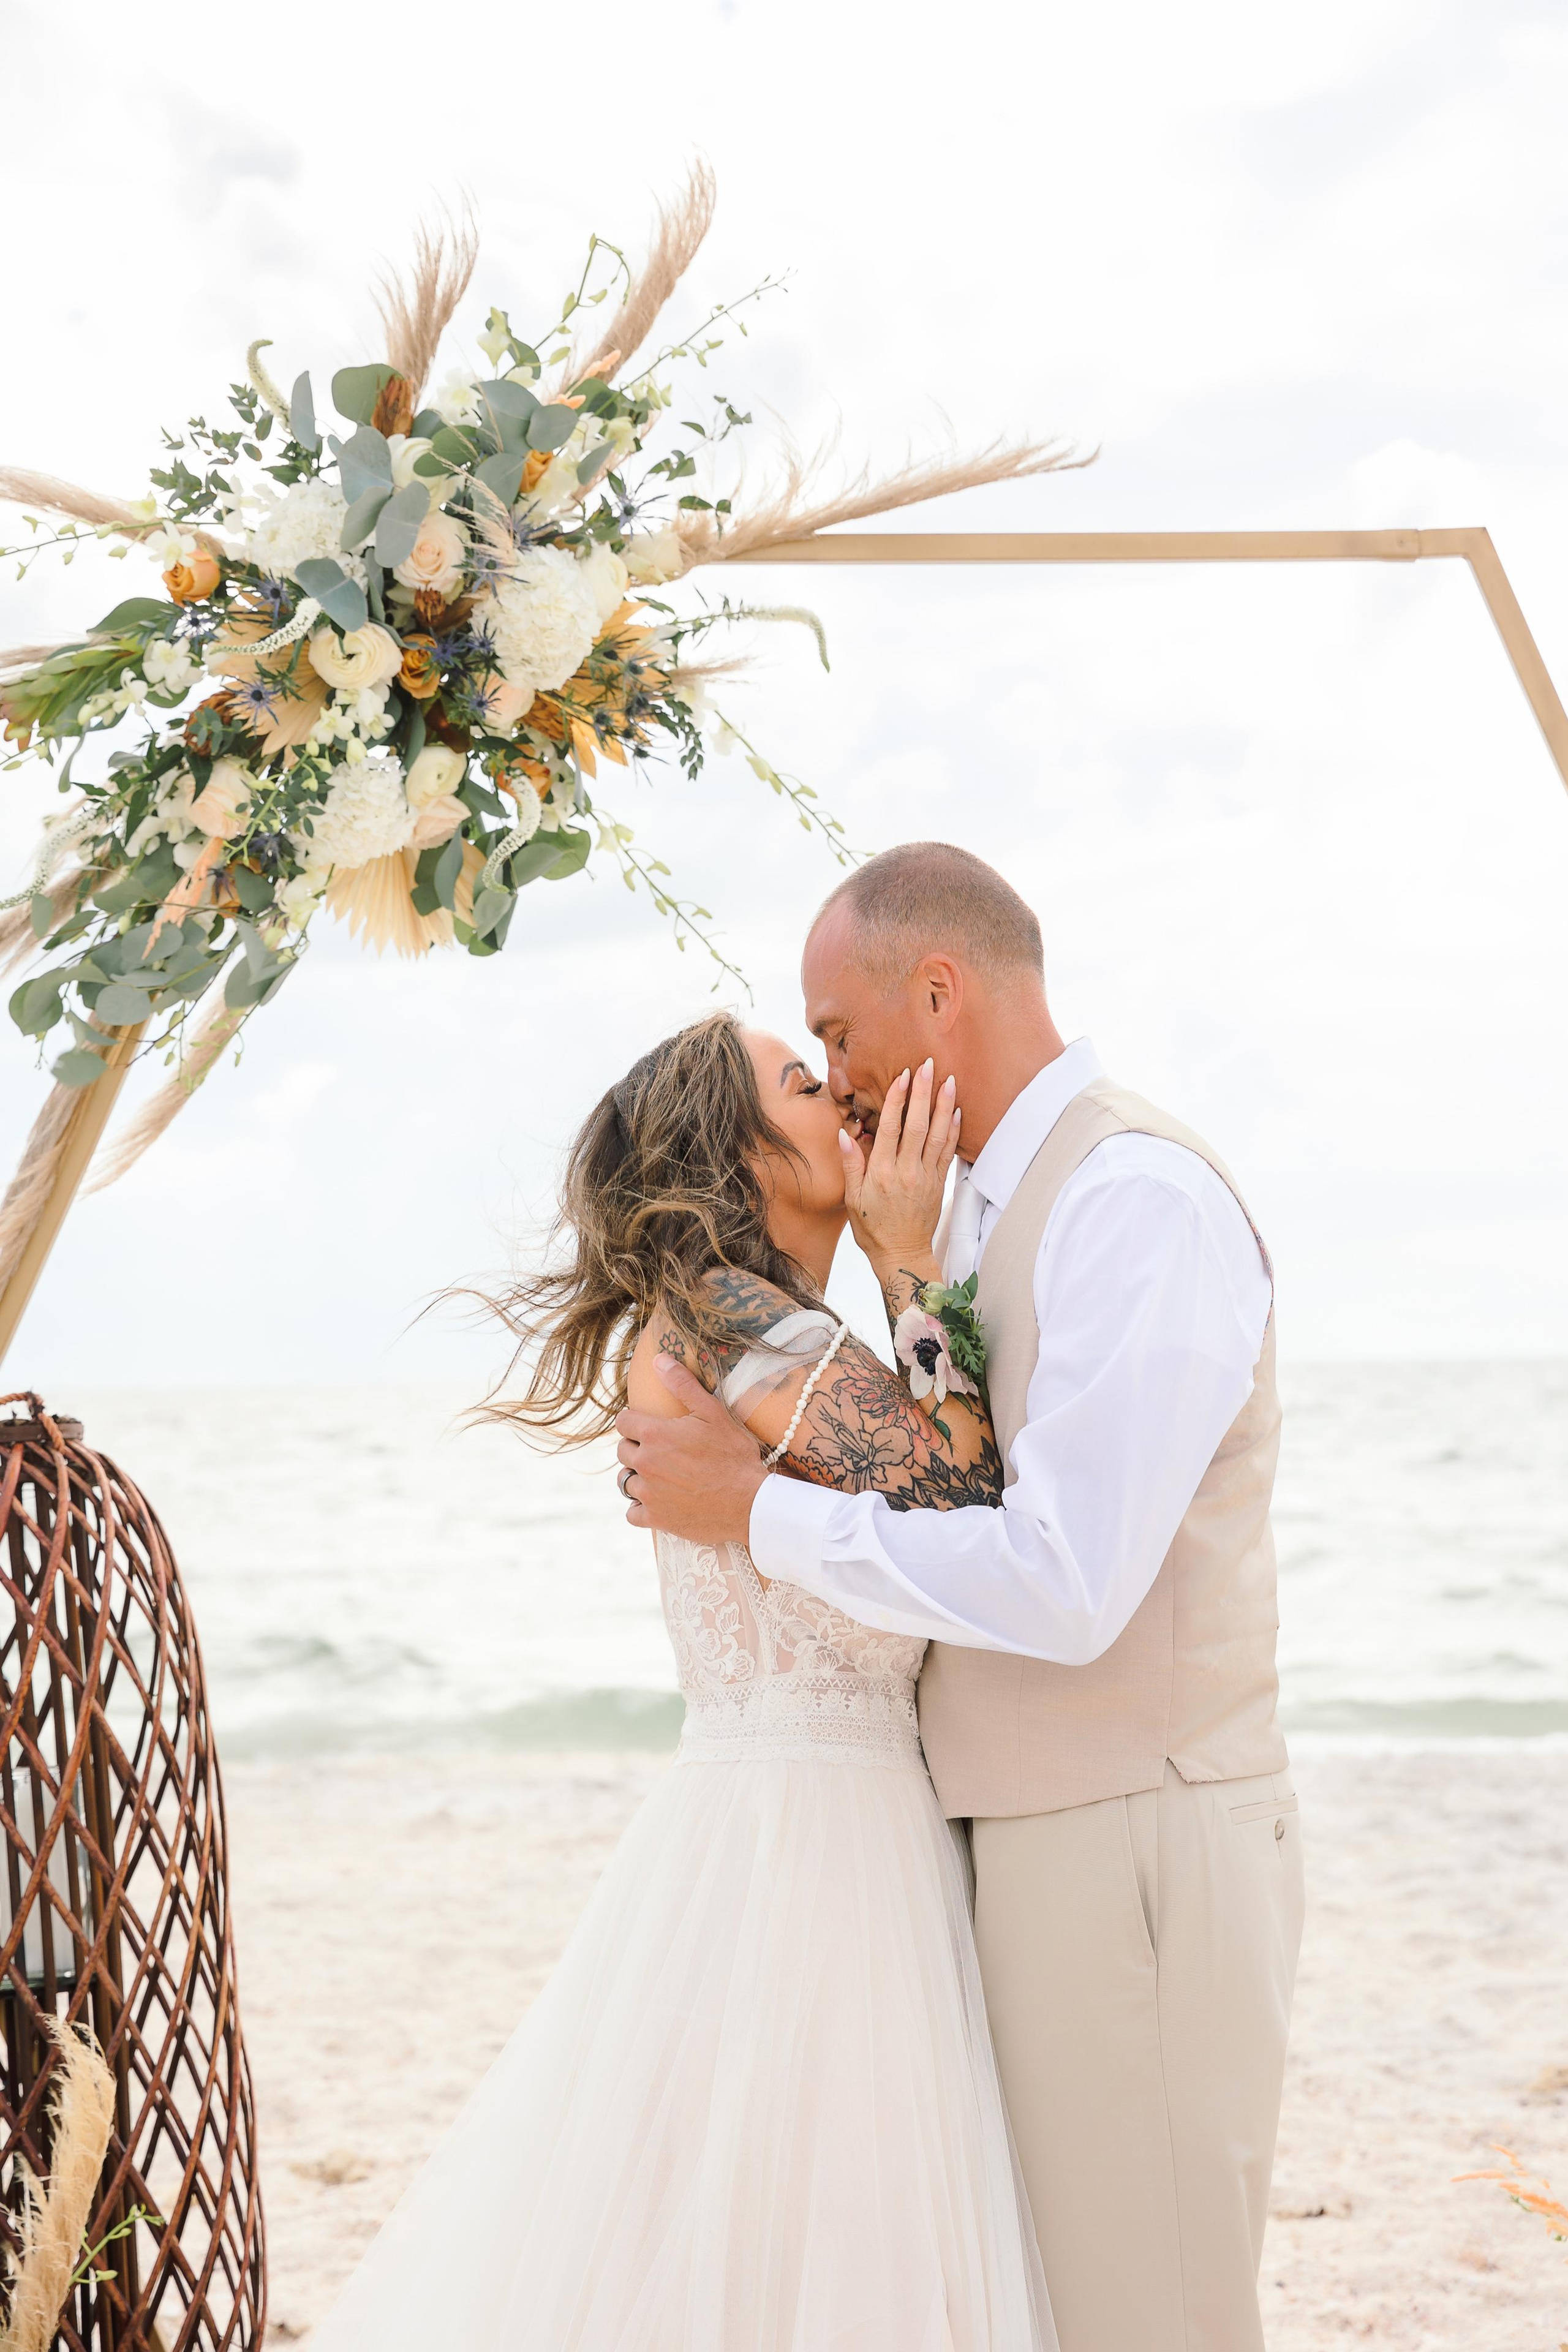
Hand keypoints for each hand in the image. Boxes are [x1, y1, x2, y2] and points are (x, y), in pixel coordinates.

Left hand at [616, 1358, 769, 1543]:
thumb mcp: (713, 1413)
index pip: (623, 1422)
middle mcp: (645, 1464)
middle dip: (637, 1448)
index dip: (636, 1422)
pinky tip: (659, 1502)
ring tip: (660, 1476)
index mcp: (654, 1435)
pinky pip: (632, 1513)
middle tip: (662, 1451)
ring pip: (625, 1482)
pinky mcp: (655, 1519)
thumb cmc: (734, 1455)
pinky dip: (641, 1508)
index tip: (650, 1427)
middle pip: (623, 1451)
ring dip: (638, 1478)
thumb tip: (659, 1359)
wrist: (750, 1503)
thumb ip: (683, 1384)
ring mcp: (648, 1494)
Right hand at [839, 1059, 959, 1277]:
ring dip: (943, 1106)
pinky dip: (953, 1130)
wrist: (902, 1255)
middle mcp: (906, 1171)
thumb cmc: (872, 1229)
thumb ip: (851, 1165)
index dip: (897, 1099)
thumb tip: (845, 1134)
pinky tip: (957, 1110)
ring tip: (949, 1080)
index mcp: (881, 1173)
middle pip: (916, 1125)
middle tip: (928, 1065)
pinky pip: (948, 1152)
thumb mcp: (852, 1200)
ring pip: (936, 1135)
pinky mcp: (938, 1184)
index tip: (902, 1076)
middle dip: (923, 1093)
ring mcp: (925, 1177)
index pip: (890, 1128)